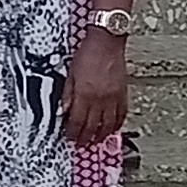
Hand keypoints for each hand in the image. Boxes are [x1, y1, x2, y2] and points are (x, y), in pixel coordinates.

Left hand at [67, 25, 129, 144]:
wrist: (107, 42)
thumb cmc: (88, 54)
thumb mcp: (70, 73)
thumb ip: (67, 94)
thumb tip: (63, 111)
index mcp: (85, 94)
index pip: (77, 121)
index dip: (73, 133)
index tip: (70, 137)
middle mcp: (100, 99)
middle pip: (93, 126)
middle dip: (86, 138)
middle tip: (81, 144)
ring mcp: (114, 98)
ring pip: (109, 124)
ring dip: (102, 135)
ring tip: (96, 141)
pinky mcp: (123, 94)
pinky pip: (122, 114)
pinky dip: (117, 124)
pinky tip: (113, 128)